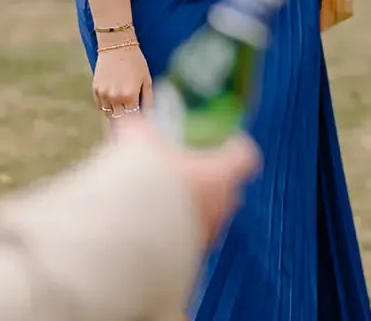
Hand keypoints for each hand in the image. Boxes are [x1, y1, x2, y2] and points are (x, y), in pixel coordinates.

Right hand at [93, 42, 151, 118]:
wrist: (117, 45)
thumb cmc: (136, 61)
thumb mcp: (146, 79)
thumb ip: (148, 99)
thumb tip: (149, 115)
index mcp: (130, 96)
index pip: (134, 117)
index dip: (139, 119)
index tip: (141, 119)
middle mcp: (115, 98)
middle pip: (120, 118)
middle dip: (127, 118)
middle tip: (132, 116)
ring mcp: (104, 94)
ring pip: (109, 114)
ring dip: (116, 114)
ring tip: (123, 108)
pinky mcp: (95, 89)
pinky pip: (100, 106)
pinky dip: (106, 106)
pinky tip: (113, 101)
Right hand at [111, 119, 260, 248]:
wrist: (130, 234)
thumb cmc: (147, 182)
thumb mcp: (139, 143)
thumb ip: (135, 126)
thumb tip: (125, 114)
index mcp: (221, 174)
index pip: (245, 156)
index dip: (238, 146)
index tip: (228, 140)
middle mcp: (222, 205)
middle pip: (230, 188)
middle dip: (214, 179)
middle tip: (193, 169)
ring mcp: (208, 232)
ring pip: (212, 215)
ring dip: (195, 207)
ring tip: (169, 200)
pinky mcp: (190, 255)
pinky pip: (191, 239)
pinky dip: (180, 231)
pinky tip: (155, 227)